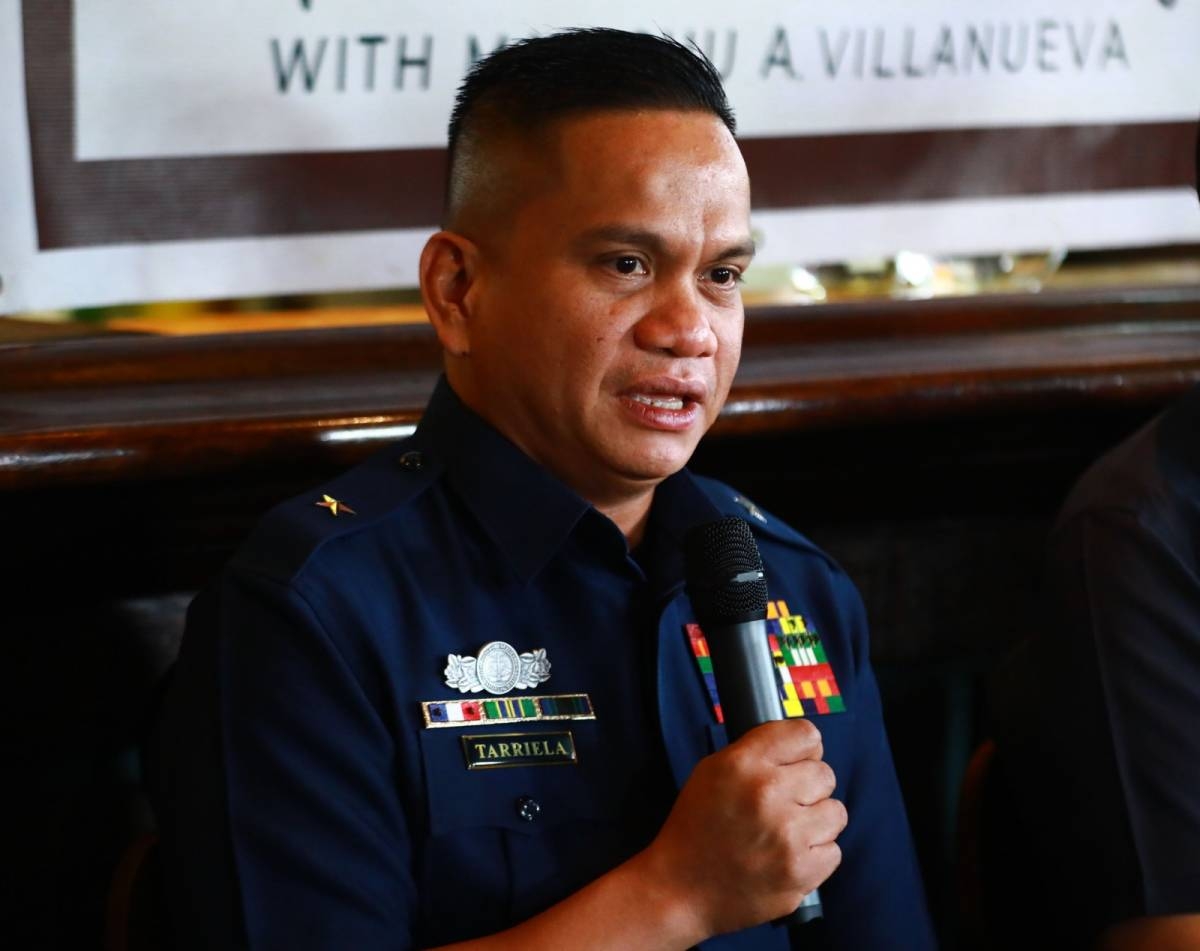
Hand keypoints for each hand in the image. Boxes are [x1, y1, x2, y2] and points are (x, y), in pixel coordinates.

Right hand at [638, 719, 844, 940]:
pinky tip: (787, 856)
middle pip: (825, 774)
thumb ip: (756, 753)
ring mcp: (786, 835)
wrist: (680, 889)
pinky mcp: (800, 872)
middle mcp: (767, 793)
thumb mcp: (712, 771)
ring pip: (835, 812)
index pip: (806, 735)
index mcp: (743, 763)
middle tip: (784, 804)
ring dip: (816, 822)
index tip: (798, 761)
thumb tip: (800, 747)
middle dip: (808, 788)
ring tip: (786, 832)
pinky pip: (834, 850)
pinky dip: (815, 855)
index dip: (804, 749)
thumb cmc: (696, 828)